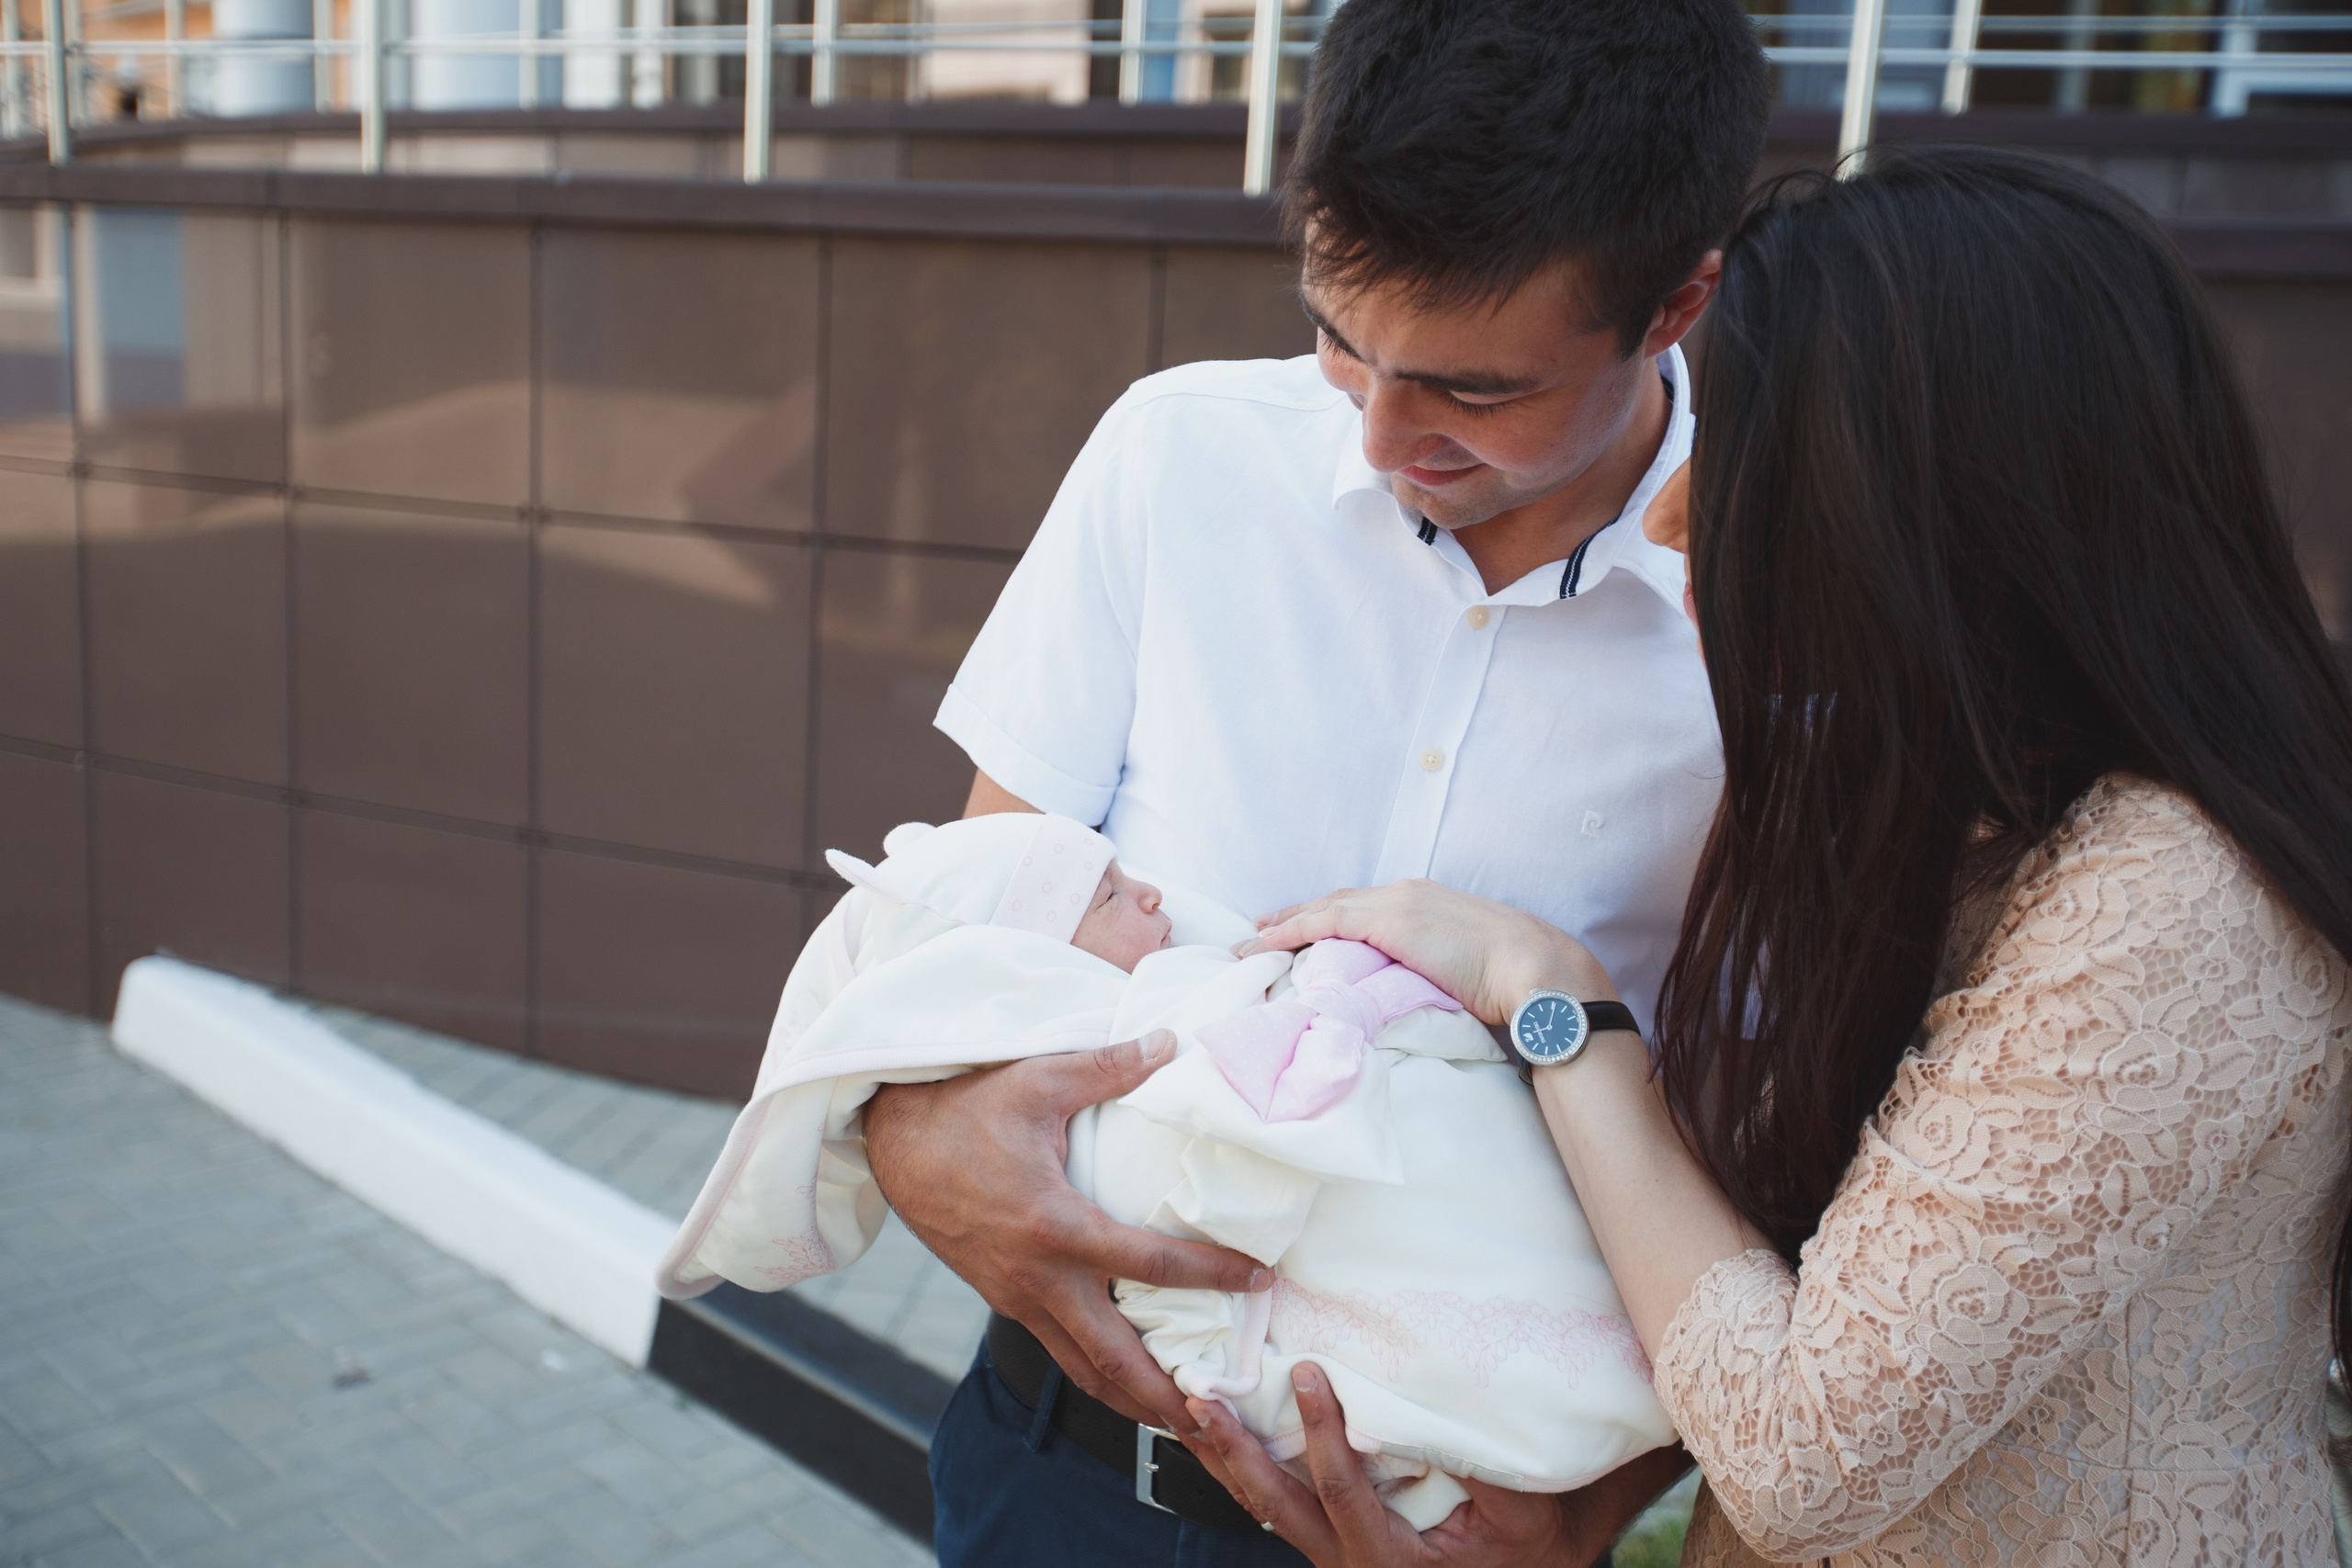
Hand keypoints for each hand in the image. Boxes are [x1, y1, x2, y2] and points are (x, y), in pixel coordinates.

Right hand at [863, 1032, 1267, 1429]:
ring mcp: (1014, 1295)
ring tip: (1178, 1419)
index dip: (1212, 1274)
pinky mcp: (999, 1297)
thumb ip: (1110, 1067)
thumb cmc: (964, 1106)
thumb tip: (1171, 1042)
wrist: (890, 1138)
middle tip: (1216, 1420)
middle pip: (1112, 1358)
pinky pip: (1055, 1347)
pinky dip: (1094, 1369)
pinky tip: (1124, 1368)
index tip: (1260, 1279)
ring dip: (1129, 1398)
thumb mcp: (1039, 1079)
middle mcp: (1036, 1277)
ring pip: (1078, 1368)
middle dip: (1164, 1397)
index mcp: (1055, 1226)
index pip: (1150, 1264)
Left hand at [1182, 1363, 1595, 1566]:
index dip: (1322, 1434)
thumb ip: (1481, 1466)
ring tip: (1192, 1408)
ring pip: (1266, 1506)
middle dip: (1236, 1452)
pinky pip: (1278, 1502)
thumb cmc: (1528, 1543)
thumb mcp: (1522, 1510)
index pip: (1343, 1492)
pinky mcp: (1329, 1537)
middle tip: (1202, 1402)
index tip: (1310, 1376)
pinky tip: (1222, 1428)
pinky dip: (1246, 1464)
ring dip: (1228, 1457)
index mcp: (1392, 1561)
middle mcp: (1351, 1564)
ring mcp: (1334, 1554)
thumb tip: (1440, 1403)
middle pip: (1276, 1506)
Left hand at [1236, 881, 1612, 1026]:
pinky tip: (1266, 941)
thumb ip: (1438, 969)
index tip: (1303, 929)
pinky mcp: (1390, 921)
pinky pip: (1326, 921)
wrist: (1535, 967)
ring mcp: (1398, 904)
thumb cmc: (1514, 978)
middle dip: (1298, 914)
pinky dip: (1292, 930)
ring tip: (1251, 942)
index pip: (1365, 907)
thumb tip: (1422, 996)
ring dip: (1285, 924)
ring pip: (1325, 908)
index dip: (1329, 917)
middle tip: (1262, 929)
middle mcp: (1407, 894)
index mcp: (1427, 903)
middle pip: (1338, 901)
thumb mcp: (1467, 968)